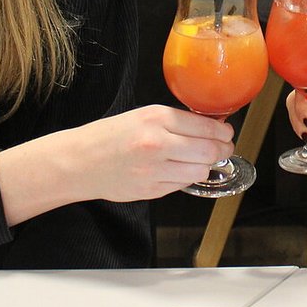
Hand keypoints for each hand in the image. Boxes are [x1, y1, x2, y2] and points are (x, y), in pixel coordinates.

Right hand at [0, 105, 235, 223]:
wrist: (80, 162)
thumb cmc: (109, 136)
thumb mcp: (143, 116)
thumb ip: (175, 121)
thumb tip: (210, 125)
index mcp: (155, 119)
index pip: (205, 127)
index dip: (223, 132)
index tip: (226, 132)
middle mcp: (157, 143)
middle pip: (209, 151)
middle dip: (223, 150)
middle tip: (225, 148)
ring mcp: (154, 170)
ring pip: (200, 171)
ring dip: (206, 166)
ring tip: (202, 160)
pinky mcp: (151, 190)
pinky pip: (182, 185)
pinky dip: (187, 177)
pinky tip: (180, 170)